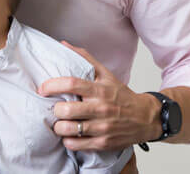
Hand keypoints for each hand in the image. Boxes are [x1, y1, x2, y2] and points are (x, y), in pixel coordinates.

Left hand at [38, 41, 160, 150]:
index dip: (52, 85)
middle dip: (55, 109)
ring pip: (69, 129)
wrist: (147, 118)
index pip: (71, 84)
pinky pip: (76, 144)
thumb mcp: (106, 74)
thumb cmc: (122, 95)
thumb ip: (84, 58)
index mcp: (99, 90)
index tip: (42, 89)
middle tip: (55, 108)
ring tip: (60, 122)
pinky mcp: (103, 143)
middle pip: (67, 109)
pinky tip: (69, 135)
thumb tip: (64, 44)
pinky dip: (67, 140)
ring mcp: (102, 127)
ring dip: (58, 126)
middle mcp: (101, 108)